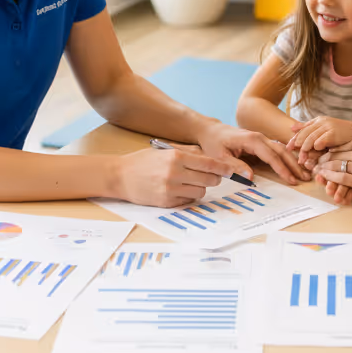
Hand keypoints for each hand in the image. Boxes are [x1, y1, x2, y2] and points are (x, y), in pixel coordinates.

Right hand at [108, 147, 231, 207]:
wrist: (120, 176)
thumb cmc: (143, 161)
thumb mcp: (166, 150)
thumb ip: (188, 153)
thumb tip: (210, 158)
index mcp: (177, 157)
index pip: (209, 163)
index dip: (223, 168)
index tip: (231, 171)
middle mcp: (175, 173)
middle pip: (209, 179)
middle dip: (213, 179)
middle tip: (211, 177)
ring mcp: (170, 189)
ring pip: (200, 192)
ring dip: (199, 189)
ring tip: (190, 183)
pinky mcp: (166, 202)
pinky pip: (187, 201)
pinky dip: (187, 197)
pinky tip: (179, 190)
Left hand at [198, 120, 309, 183]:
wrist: (211, 130)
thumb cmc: (214, 143)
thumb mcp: (220, 156)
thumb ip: (235, 166)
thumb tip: (251, 177)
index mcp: (251, 140)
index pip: (271, 156)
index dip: (282, 169)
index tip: (291, 181)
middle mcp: (260, 137)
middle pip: (281, 151)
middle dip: (294, 165)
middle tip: (305, 178)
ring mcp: (262, 139)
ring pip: (282, 149)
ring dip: (293, 161)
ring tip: (303, 174)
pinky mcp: (261, 143)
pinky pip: (277, 150)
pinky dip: (287, 158)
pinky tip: (294, 167)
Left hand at [287, 115, 351, 163]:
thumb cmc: (343, 134)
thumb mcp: (325, 129)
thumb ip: (310, 128)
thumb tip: (292, 127)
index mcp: (319, 120)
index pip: (302, 130)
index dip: (294, 139)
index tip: (288, 148)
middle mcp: (322, 122)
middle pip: (305, 134)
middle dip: (298, 146)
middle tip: (293, 156)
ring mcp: (328, 126)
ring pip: (311, 139)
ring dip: (305, 150)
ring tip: (302, 160)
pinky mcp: (334, 133)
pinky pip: (321, 140)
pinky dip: (316, 146)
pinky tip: (313, 153)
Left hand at [313, 117, 351, 201]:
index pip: (342, 144)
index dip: (330, 148)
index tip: (324, 151)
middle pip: (336, 156)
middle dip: (323, 159)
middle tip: (315, 162)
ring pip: (337, 168)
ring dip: (325, 170)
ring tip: (317, 171)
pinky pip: (344, 181)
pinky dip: (333, 181)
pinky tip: (328, 182)